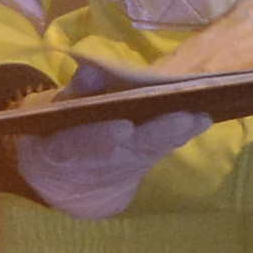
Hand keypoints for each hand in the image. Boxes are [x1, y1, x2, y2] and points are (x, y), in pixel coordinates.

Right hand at [12, 106, 208, 217]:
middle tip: (184, 117)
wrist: (65, 181)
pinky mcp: (138, 170)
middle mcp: (91, 168)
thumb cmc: (56, 131)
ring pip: (148, 154)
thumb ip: (73, 93)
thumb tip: (90, 70)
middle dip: (157, 134)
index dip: (100, 138)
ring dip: (176, 136)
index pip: (77, 146)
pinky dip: (179, 137)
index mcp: (58, 151)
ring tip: (201, 115)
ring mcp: (117, 173)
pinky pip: (158, 153)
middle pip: (125, 153)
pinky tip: (201, 119)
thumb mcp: (51, 113)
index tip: (124, 127)